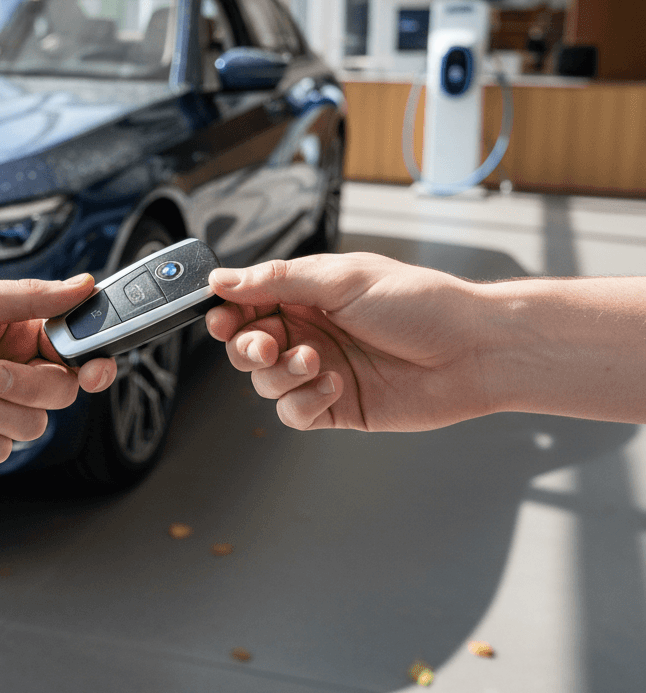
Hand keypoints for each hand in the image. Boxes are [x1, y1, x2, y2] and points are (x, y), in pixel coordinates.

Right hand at [205, 253, 492, 432]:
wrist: (472, 352)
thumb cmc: (420, 304)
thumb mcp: (342, 280)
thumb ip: (277, 281)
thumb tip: (222, 279)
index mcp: (306, 295)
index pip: (247, 304)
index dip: (228, 313)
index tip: (220, 318)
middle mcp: (308, 332)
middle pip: (246, 347)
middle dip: (247, 348)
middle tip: (267, 346)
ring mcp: (320, 371)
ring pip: (265, 382)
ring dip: (282, 374)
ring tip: (317, 361)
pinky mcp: (336, 407)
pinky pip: (293, 412)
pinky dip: (304, 401)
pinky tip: (334, 385)